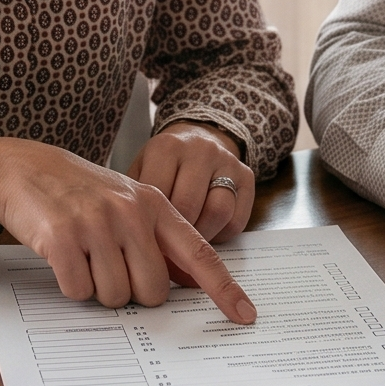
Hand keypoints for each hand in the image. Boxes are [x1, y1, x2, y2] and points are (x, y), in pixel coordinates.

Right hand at [0, 137, 256, 322]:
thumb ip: (156, 238)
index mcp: (154, 204)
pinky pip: (79, 291)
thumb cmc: (78, 192)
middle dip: (130, 292)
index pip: (199, 253)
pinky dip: (71, 285)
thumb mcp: (125, 203)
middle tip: (109, 266)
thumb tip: (187, 283)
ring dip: (97, 288)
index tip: (245, 315)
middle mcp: (130, 212)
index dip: (223, 289)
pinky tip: (63, 257)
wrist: (22, 168)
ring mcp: (96, 224)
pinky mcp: (62, 238)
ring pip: (115, 296)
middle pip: (152, 291)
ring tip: (84, 255)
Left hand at [134, 122, 254, 241]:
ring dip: (202, 236)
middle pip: (189, 206)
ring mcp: (227, 162)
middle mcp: (200, 150)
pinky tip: (206, 231)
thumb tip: (138, 247)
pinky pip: (237, 219)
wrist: (197, 136)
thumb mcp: (141, 172)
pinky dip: (220, 234)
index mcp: (167, 147)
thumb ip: (138, 203)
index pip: (158, 195)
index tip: (145, 242)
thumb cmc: (163, 164)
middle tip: (166, 248)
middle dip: (176, 234)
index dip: (150, 225)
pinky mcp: (246, 176)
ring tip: (187, 241)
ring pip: (218, 212)